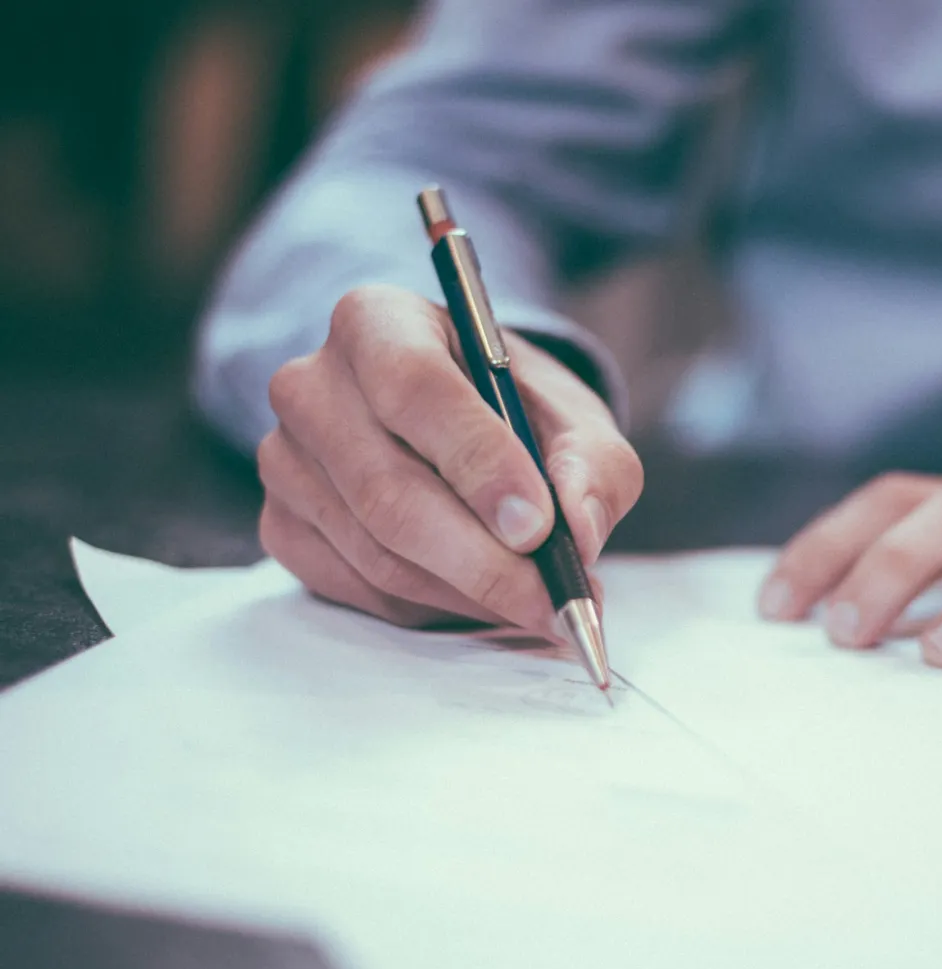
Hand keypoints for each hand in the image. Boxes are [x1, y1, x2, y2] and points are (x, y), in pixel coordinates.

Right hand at [258, 284, 641, 630]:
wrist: (462, 427)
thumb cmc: (516, 412)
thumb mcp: (575, 418)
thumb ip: (593, 466)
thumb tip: (579, 531)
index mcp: (377, 322)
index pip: (415, 388)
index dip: (478, 463)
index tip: (538, 527)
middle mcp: (312, 385)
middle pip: (388, 491)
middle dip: (484, 561)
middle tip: (554, 601)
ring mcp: (286, 460)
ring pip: (378, 553)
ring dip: (468, 593)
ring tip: (537, 604)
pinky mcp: (283, 525)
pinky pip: (360, 588)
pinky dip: (433, 608)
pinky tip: (481, 597)